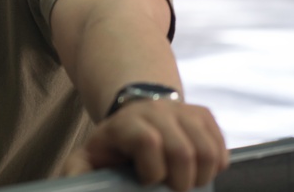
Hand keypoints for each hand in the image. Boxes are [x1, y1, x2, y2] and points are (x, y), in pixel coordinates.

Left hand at [60, 100, 228, 190]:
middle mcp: (155, 111)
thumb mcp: (89, 157)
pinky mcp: (203, 115)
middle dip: (181, 181)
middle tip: (173, 189)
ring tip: (187, 183)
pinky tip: (199, 171)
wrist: (134, 116)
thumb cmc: (113, 146)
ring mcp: (182, 111)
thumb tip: (72, 185)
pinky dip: (217, 165)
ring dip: (201, 176)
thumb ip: (78, 171)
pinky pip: (221, 145)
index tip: (146, 181)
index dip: (153, 170)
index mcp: (125, 123)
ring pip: (207, 150)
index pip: (148, 142)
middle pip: (182, 151)